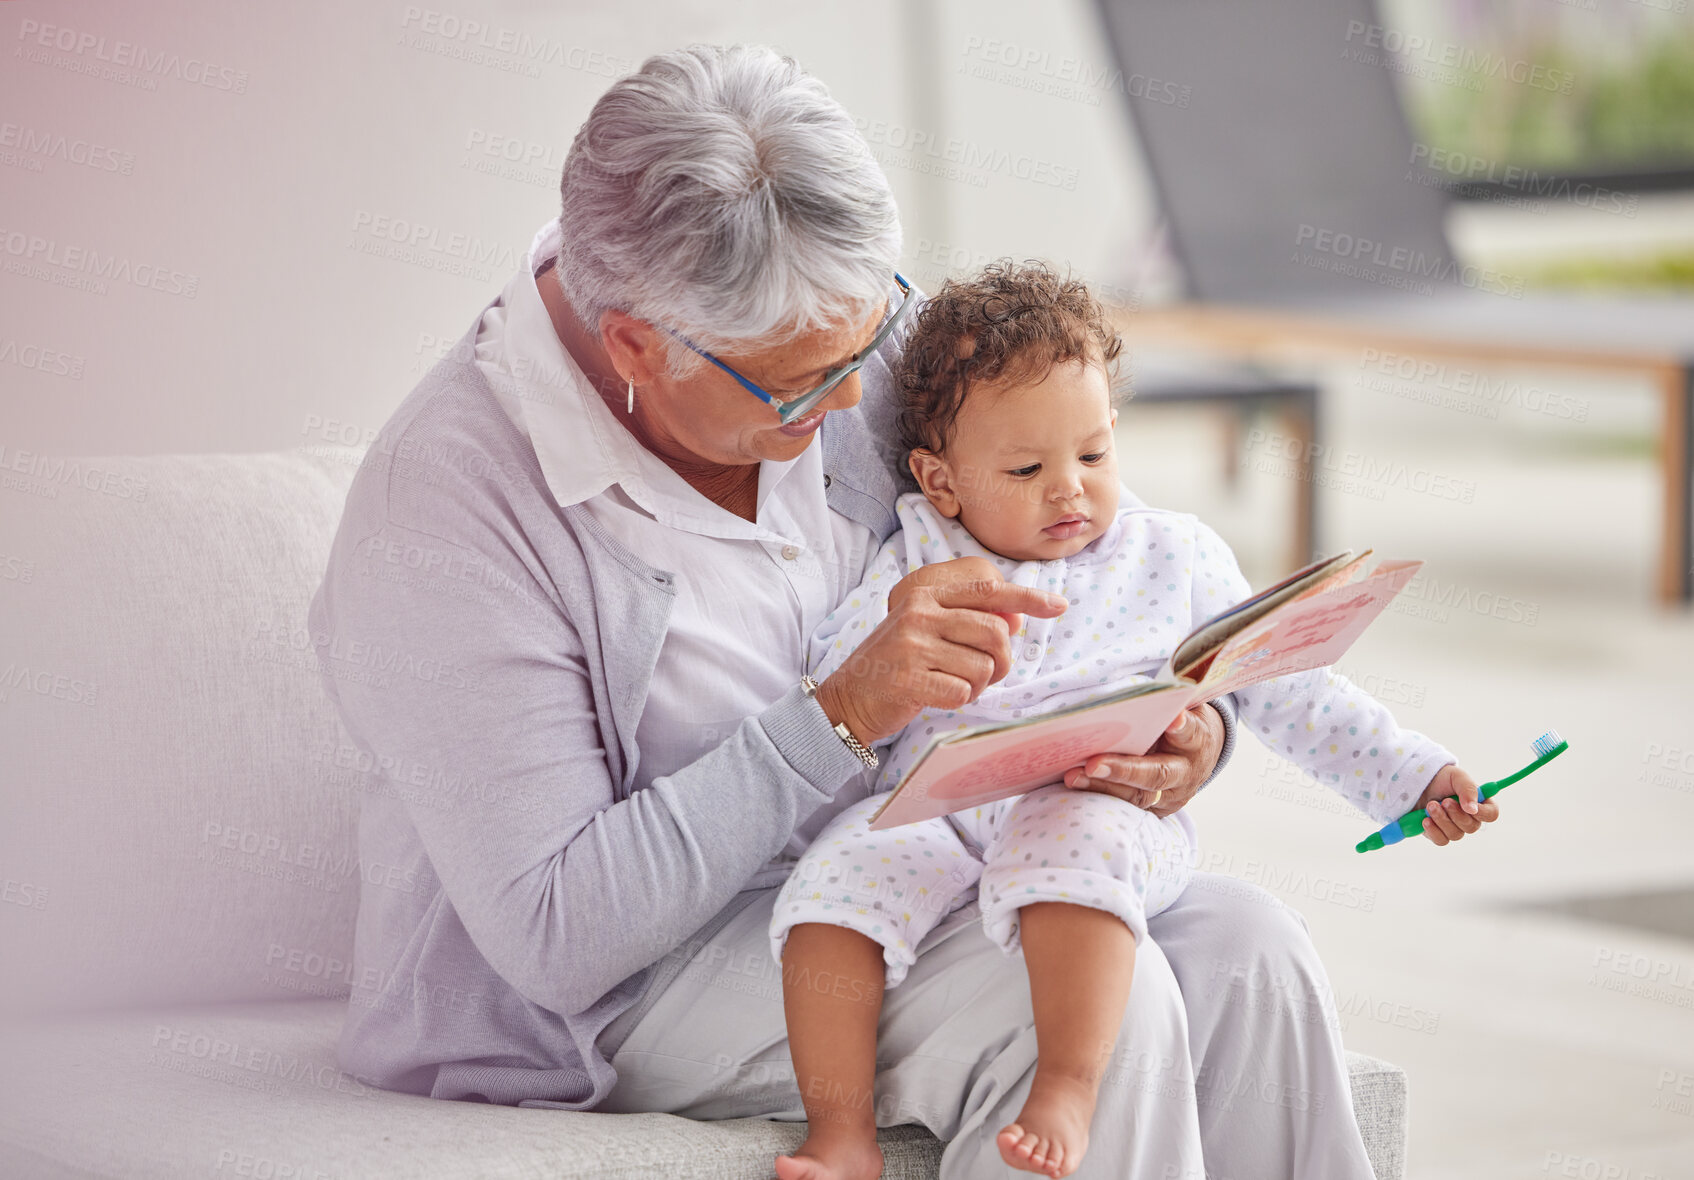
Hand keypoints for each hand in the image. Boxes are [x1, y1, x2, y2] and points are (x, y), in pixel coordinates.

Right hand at [814, 557, 1068, 744]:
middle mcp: (919, 612)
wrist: (850, 697)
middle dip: (1002, 660)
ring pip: (982, 666)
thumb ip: (967, 618)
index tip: (1058, 606)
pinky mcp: (909, 678)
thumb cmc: (899, 663)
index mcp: (926, 594)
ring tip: (953, 682)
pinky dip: (959, 700)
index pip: (988, 590)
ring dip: (979, 683)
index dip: (1028, 598)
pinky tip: (937, 695)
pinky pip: (963, 691)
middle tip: (987, 672)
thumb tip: (1017, 618)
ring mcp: (912, 644)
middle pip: (994, 632)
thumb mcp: (928, 629)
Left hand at [1060, 703, 1224, 817]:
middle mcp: (1187, 773)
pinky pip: (1126, 807)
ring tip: (1073, 776)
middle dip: (1124, 770)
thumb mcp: (1180, 706)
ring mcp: (1172, 796)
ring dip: (1103, 787)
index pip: (1192, 733)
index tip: (1174, 718)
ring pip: (1138, 797)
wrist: (1198, 754)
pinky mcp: (1156, 810)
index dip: (1182, 728)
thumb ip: (1164, 702)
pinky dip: (1100, 796)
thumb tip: (1132, 694)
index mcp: (1198, 740)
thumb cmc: (1179, 721)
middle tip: (1093, 763)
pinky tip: (1076, 785)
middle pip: (1158, 775)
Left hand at [1416, 764, 1497, 845]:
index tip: (1468, 807)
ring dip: (1442, 819)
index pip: (1491, 814)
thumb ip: (1468, 789)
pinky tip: (1425, 819)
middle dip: (1455, 814)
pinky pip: (1441, 840)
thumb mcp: (1457, 776)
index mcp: (1480, 803)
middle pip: (1471, 827)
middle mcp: (1470, 818)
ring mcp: (1455, 828)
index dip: (1482, 813)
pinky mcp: (1439, 834)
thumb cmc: (1442, 779)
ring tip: (1431, 805)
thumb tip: (1472, 810)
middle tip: (1444, 801)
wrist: (1419, 784)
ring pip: (1455, 834)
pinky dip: (1433, 830)